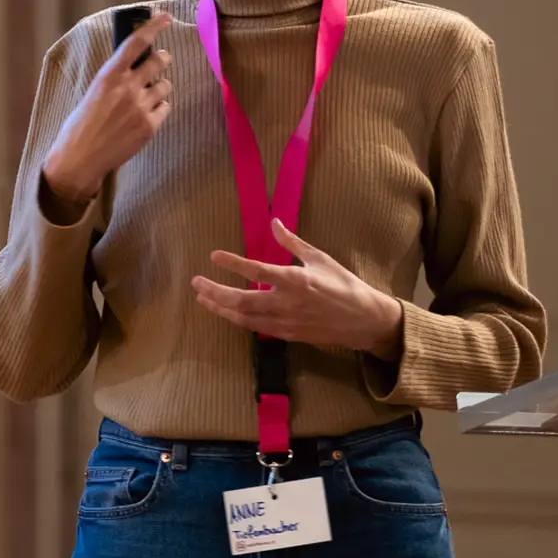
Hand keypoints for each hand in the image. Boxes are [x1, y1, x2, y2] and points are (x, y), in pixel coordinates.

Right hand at [42, 12, 175, 201]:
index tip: (165, 17)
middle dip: (162, 58)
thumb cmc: (81, 124)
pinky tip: (144, 116)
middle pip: (159, 60)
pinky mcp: (149, 126)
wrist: (80, 158)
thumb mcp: (93, 91)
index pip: (136, 42)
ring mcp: (140, 107)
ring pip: (166, 85)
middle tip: (160, 59)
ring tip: (145, 97)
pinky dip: (158, 109)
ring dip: (159, 87)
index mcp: (108, 75)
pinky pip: (165, 108)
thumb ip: (114, 77)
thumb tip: (133, 63)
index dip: (154, 26)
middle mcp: (127, 87)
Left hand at [192, 218, 404, 359]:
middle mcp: (285, 303)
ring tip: (202, 298)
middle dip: (215, 292)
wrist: (363, 320)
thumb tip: (273, 222)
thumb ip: (292, 242)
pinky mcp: (287, 335)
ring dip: (220, 308)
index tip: (213, 255)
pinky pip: (256, 327)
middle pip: (240, 300)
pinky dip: (239, 319)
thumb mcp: (320, 258)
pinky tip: (226, 312)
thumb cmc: (344, 285)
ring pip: (244, 317)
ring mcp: (284, 322)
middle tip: (195, 283)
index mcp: (295, 281)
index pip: (256, 271)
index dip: (232, 263)